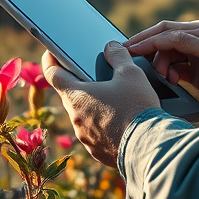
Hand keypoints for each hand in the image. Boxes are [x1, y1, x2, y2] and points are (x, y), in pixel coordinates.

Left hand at [41, 42, 158, 167]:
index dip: (50, 60)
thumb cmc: (136, 107)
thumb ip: (118, 55)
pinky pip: (95, 134)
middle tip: (96, 76)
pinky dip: (103, 126)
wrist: (147, 147)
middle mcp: (75, 119)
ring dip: (94, 107)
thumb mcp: (131, 73)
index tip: (51, 53)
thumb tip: (111, 46)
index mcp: (77, 96)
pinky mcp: (97, 152)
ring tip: (115, 100)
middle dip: (81, 84)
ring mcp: (85, 138)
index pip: (53, 74)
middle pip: (71, 95)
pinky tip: (120, 122)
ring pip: (84, 116)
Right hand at [125, 19, 198, 114]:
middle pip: (163, 40)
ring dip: (160, 65)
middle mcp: (196, 39)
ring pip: (166, 55)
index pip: (168, 31)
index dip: (148, 40)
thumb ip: (193, 45)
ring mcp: (194, 55)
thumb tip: (167, 38)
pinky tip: (172, 82)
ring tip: (166, 78)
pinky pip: (172, 68)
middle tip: (130, 59)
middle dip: (147, 49)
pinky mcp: (194, 71)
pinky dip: (168, 74)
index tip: (130, 49)